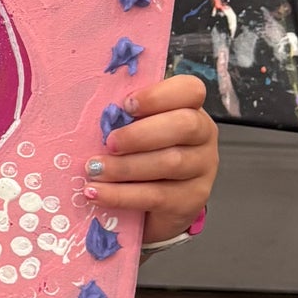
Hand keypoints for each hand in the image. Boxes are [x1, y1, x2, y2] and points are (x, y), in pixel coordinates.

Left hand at [86, 74, 215, 245]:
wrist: (149, 207)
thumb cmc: (137, 155)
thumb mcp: (132, 130)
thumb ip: (123, 118)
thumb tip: (94, 112)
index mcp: (190, 109)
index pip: (189, 90)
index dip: (158, 96)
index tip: (125, 105)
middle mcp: (203, 137)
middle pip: (184, 125)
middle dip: (140, 134)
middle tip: (109, 143)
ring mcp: (202, 169)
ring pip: (170, 163)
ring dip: (125, 166)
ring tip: (94, 170)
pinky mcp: (191, 201)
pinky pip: (156, 196)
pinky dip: (121, 194)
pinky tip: (97, 192)